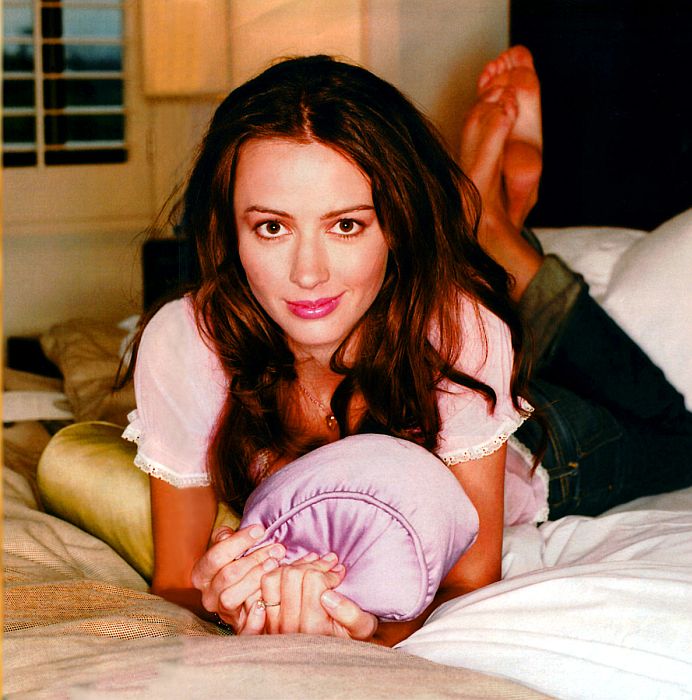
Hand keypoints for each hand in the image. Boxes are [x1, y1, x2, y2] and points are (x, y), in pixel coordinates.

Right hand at [190, 524, 284, 632]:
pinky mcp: (238, 629)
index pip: (216, 556)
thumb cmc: (241, 568)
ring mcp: (222, 614)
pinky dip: (253, 618)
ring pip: (231, 597)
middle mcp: (208, 596)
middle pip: (227, 575)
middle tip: (277, 548)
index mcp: (202, 574)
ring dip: (255, 579)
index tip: (260, 530)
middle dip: (254, 558)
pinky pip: (242, 629)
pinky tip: (264, 603)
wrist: (248, 602)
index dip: (238, 541)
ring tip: (275, 565)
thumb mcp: (231, 550)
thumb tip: (226, 533)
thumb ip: (227, 539)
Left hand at [250, 554, 377, 640]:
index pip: (313, 580)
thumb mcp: (362, 627)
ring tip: (312, 562)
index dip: (328, 572)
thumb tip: (328, 596)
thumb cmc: (350, 636)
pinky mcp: (265, 619)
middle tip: (328, 563)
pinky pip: (264, 585)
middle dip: (312, 565)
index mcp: (313, 627)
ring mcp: (274, 623)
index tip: (338, 572)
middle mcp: (289, 627)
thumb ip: (351, 614)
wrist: (332, 656)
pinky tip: (293, 568)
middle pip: (292, 575)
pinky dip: (276, 570)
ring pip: (275, 577)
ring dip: (294, 565)